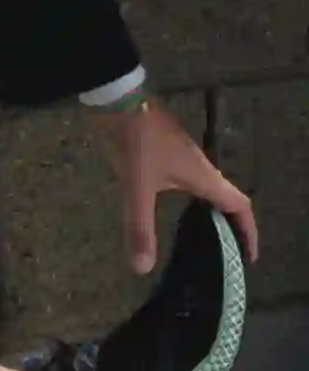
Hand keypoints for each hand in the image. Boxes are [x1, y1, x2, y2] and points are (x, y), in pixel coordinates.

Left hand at [93, 95, 257, 274]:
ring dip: (211, 214)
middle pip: (226, 200)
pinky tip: (172, 213)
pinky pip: (189, 185)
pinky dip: (190, 203)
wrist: (120, 102)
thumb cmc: (137, 143)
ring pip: (207, 192)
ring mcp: (184, 160)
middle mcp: (201, 169)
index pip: (238, 206)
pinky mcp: (168, 154)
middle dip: (231, 227)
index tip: (249, 256)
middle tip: (225, 253)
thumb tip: (142, 268)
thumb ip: (140, 227)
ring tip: (202, 239)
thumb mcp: (138, 188)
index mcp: (203, 177)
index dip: (247, 231)